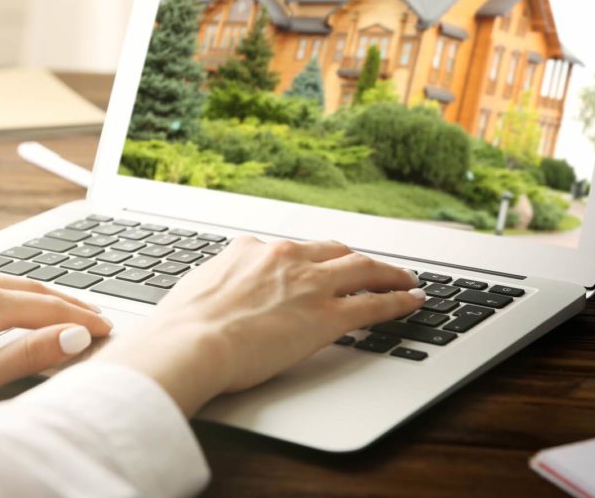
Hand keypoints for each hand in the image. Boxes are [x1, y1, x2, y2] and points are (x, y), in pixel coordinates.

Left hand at [0, 264, 112, 417]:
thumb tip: (72, 336)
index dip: (80, 318)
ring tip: (55, 308)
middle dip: (63, 301)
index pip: (47, 307)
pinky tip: (1, 301)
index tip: (104, 328)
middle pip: (28, 287)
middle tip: (91, 315)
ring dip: (31, 294)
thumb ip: (26, 354)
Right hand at [94, 236, 424, 414]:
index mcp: (250, 250)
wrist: (191, 343)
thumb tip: (213, 293)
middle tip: (370, 267)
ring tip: (405, 279)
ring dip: (388, 273)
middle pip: (334, 251)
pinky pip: (374, 302)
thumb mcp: (197, 290)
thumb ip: (216, 285)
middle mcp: (284, 258)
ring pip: (362, 269)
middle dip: (355, 258)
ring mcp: (310, 285)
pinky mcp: (328, 316)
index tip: (318, 265)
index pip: (291, 250)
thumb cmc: (182, 326)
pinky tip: (412, 300)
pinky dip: (398, 299)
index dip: (311, 259)